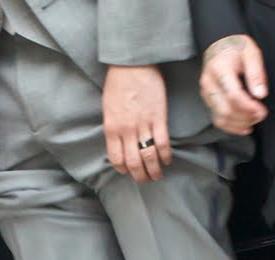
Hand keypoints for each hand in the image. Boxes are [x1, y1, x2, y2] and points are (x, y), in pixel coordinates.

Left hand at [103, 65, 171, 182]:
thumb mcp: (108, 108)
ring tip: (157, 175)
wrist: (133, 64)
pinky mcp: (159, 118)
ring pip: (149, 157)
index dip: (123, 169)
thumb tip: (119, 143)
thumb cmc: (118, 83)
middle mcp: (127, 131)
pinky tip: (167, 160)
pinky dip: (165, 155)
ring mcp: (143, 125)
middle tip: (145, 180)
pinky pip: (163, 143)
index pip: (116, 159)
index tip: (128, 172)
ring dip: (154, 170)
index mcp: (112, 128)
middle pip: (134, 163)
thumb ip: (113, 127)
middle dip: (140, 176)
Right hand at [201, 35, 269, 134]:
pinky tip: (245, 126)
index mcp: (220, 68)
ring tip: (255, 119)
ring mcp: (206, 93)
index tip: (262, 110)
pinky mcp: (208, 100)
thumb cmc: (236, 48)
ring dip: (240, 124)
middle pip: (226, 110)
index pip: (233, 95)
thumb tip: (260, 94)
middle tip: (262, 114)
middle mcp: (209, 82)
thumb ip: (256, 73)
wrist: (219, 45)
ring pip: (221, 118)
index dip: (248, 107)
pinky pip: (217, 120)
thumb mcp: (251, 53)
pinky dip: (232, 127)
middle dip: (246, 117)